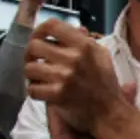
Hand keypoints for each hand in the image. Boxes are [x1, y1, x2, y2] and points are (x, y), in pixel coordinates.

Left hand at [24, 19, 125, 135]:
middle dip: (31, 54)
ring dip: (32, 74)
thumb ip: (87, 42)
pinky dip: (35, 91)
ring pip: (29, 68)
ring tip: (40, 78)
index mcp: (84, 46)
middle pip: (34, 45)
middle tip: (36, 61)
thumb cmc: (106, 84)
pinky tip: (43, 92)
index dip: (39, 30)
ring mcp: (64, 76)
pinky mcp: (57, 95)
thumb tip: (79, 29)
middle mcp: (73, 58)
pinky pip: (32, 89)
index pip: (52, 26)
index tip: (39, 38)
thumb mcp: (102, 57)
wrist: (110, 112)